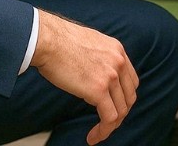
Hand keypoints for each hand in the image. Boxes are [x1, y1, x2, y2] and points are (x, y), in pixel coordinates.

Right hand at [32, 10, 138, 144]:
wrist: (46, 40)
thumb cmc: (57, 41)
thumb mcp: (88, 43)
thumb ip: (98, 57)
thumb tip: (93, 72)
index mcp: (116, 50)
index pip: (131, 80)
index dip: (123, 97)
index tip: (113, 106)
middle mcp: (118, 62)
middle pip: (128, 97)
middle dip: (119, 113)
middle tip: (106, 123)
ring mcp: (110, 76)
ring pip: (120, 110)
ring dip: (110, 126)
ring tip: (97, 134)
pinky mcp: (98, 90)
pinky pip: (109, 118)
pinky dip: (103, 131)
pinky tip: (93, 136)